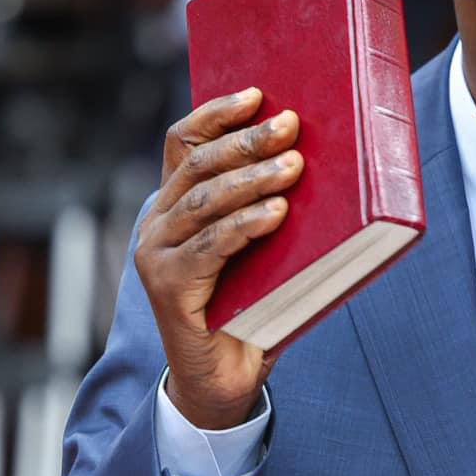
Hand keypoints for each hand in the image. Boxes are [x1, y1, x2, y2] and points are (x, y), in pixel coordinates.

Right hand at [134, 88, 302, 428]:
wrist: (224, 383)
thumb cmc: (252, 311)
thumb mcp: (264, 251)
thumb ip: (272, 211)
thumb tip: (318, 163)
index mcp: (175, 205)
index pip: (186, 143)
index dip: (217, 112)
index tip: (258, 93)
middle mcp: (157, 223)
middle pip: (198, 164)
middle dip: (247, 139)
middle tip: (290, 124)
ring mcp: (157, 254)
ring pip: (204, 199)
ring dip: (253, 177)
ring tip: (294, 165)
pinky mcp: (167, 286)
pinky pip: (211, 244)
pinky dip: (247, 224)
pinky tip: (278, 213)